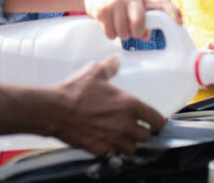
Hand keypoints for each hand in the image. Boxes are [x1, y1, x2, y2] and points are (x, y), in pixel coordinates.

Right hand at [0, 58, 165, 155]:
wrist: (55, 110)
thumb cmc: (77, 90)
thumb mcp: (95, 72)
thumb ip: (109, 67)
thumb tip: (115, 61)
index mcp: (130, 105)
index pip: (157, 121)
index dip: (158, 122)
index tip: (156, 122)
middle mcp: (125, 125)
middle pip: (145, 137)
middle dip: (141, 132)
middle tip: (134, 126)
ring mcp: (113, 140)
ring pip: (131, 148)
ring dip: (128, 142)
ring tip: (120, 134)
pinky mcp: (99, 149)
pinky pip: (111, 152)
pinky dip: (110, 147)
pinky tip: (102, 139)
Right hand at [83, 0, 180, 40]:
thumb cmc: (120, 2)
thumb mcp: (133, 7)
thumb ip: (143, 20)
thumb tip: (146, 37)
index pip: (162, 2)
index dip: (172, 12)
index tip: (179, 23)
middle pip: (139, 21)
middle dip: (136, 32)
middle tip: (132, 33)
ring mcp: (116, 2)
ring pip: (124, 31)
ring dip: (122, 35)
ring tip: (119, 28)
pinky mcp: (103, 9)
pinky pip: (111, 32)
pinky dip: (110, 35)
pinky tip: (109, 27)